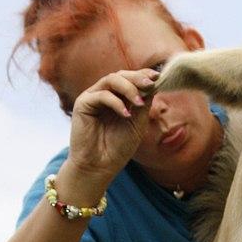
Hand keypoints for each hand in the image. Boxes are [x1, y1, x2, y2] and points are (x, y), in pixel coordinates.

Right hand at [64, 68, 159, 191]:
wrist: (99, 167)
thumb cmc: (118, 147)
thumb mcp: (138, 123)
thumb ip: (144, 103)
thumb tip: (154, 83)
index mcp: (117, 98)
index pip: (130, 79)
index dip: (143, 74)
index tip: (158, 76)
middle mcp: (104, 94)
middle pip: (120, 75)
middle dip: (137, 77)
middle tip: (150, 83)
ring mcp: (93, 98)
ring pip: (111, 80)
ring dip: (129, 88)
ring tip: (139, 102)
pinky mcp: (83, 104)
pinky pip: (101, 95)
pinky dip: (116, 102)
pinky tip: (126, 115)